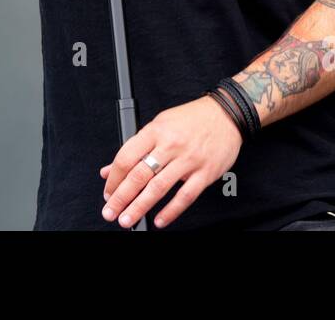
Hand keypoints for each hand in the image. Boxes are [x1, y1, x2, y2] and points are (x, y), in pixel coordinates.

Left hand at [98, 95, 243, 228]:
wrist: (226, 114)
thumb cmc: (191, 119)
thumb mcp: (159, 125)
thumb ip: (135, 147)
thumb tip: (110, 169)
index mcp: (156, 131)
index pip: (127, 157)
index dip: (114, 178)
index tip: (108, 192)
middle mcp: (170, 145)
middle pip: (139, 175)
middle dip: (121, 197)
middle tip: (110, 212)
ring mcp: (188, 160)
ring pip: (159, 188)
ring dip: (140, 207)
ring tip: (128, 219)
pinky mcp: (205, 173)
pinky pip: (185, 196)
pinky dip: (171, 211)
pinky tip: (159, 220)